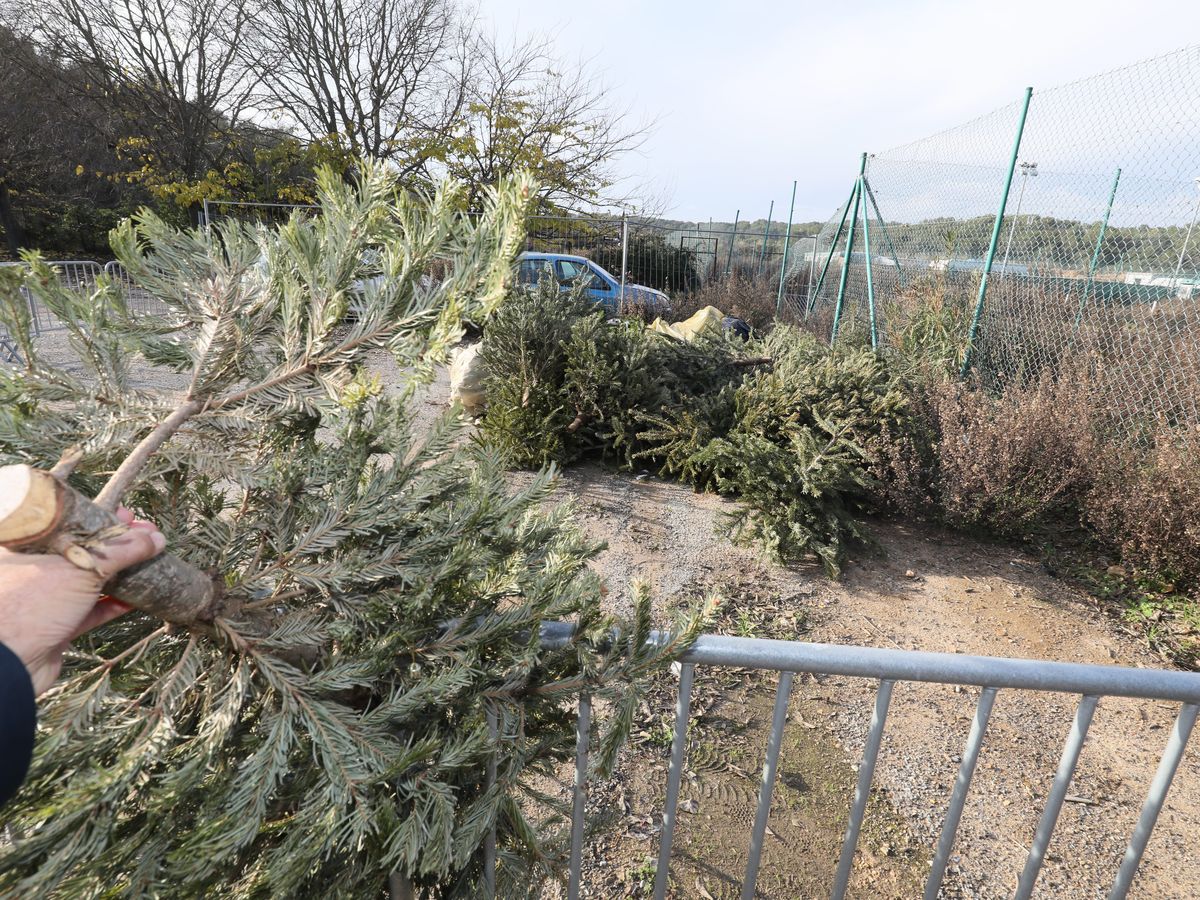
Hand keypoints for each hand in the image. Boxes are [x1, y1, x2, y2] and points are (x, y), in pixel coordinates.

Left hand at [0, 508, 164, 694]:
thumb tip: (154, 539)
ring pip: (89, 581)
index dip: (101, 516)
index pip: (70, 522)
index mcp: (28, 547)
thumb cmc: (31, 605)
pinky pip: (91, 609)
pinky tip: (135, 598)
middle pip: (83, 551)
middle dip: (117, 546)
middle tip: (145, 538)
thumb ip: (120, 552)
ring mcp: (45, 599)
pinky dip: (113, 604)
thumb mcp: (80, 569)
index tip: (128, 515)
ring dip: (120, 575)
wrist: (11, 664)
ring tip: (148, 563)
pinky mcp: (57, 625)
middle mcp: (34, 570)